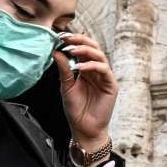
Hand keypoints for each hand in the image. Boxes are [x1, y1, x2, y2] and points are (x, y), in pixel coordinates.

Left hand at [55, 33, 116, 151]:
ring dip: (85, 50)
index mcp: (86, 69)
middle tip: (66, 38)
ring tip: (72, 50)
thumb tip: (56, 51)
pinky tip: (80, 68)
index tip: (59, 36)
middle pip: (93, 47)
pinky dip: (92, 65)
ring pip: (99, 55)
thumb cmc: (76, 111)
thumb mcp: (66, 87)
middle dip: (80, 40)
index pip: (82, 49)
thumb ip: (64, 69)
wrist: (84, 130)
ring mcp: (105, 76)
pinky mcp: (111, 85)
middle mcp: (96, 70)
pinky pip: (104, 69)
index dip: (73, 41)